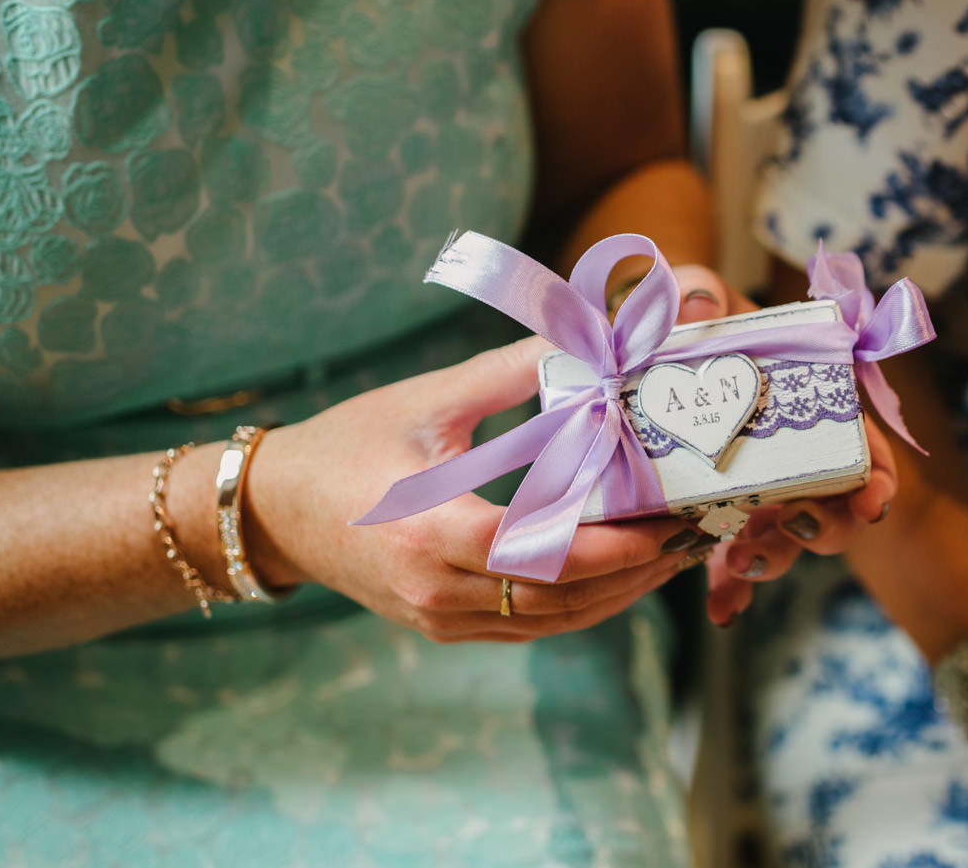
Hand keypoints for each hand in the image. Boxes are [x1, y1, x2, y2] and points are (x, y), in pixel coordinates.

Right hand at [241, 334, 697, 642]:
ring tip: (672, 555)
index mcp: (432, 533)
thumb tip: (588, 341)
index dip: (616, 544)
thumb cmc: (346, 445)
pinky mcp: (443, 625)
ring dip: (619, 594)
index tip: (670, 518)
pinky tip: (619, 574)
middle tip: (695, 534)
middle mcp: (438, 591)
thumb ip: (509, 371)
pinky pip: (529, 627)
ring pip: (553, 622)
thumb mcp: (426, 400)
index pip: (545, 553)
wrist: (272, 509)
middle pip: (562, 598)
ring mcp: (440, 617)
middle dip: (638, 572)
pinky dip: (580, 604)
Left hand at [667, 265, 898, 626]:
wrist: (647, 347)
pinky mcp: (716, 521)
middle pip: (834, 508)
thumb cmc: (697, 320)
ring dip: (774, 558)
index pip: (866, 452)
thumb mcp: (702, 294)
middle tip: (796, 524)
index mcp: (812, 408)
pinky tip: (721, 611)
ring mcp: (758, 495)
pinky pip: (730, 565)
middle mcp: (796, 460)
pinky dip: (730, 591)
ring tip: (743, 560)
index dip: (877, 480)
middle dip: (826, 528)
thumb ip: (703, 289)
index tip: (872, 498)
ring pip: (785, 541)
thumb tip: (699, 305)